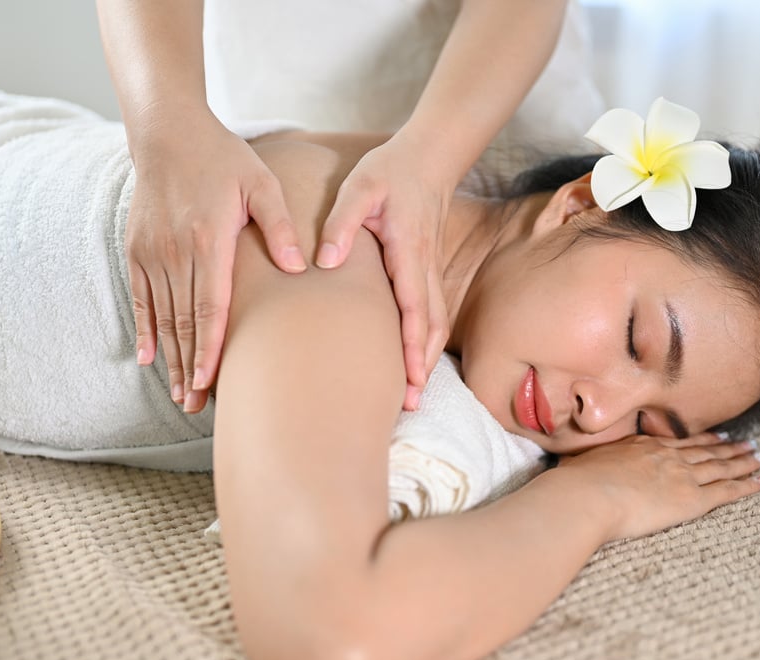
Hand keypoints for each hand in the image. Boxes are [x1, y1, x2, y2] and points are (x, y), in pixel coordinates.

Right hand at [126, 108, 305, 412]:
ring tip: (181, 394)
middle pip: (185, 322)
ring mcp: (152, 252)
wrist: (168, 133)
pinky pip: (140, 298)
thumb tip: (300, 267)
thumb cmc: (224, 158)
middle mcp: (176, 251)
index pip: (210, 306)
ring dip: (171, 358)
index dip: (210, 347)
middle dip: (191, 367)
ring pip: (162, 317)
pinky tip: (148, 358)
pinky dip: (145, 329)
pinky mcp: (136, 249)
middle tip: (197, 405)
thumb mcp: (261, 182)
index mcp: (210, 240)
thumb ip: (280, 224)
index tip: (211, 381)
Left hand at [316, 135, 451, 410]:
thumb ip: (342, 223)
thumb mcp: (360, 187)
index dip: (413, 345)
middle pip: (431, 326)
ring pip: (435, 323)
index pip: (414, 307)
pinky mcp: (426, 271)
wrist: (429, 157)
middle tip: (410, 403)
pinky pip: (431, 313)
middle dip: (423, 366)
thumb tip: (325, 261)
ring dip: (426, 359)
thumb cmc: (391, 171)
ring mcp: (429, 271)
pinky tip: (414, 362)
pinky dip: (426, 342)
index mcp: (408, 251)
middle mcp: (424, 268)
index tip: (410, 377)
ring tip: (412, 394)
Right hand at [557, 433, 759, 542]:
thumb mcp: (577, 467)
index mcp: (640, 447)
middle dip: (728, 448)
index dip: (699, 441)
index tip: (715, 439)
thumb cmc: (574, 486)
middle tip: (748, 443)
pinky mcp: (692, 498)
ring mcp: (681, 475)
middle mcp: (665, 456)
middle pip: (705, 451)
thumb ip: (584, 467)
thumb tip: (570, 471)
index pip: (677, 444)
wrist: (586, 497)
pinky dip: (748, 485)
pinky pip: (728, 490)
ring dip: (744, 461)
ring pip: (722, 466)